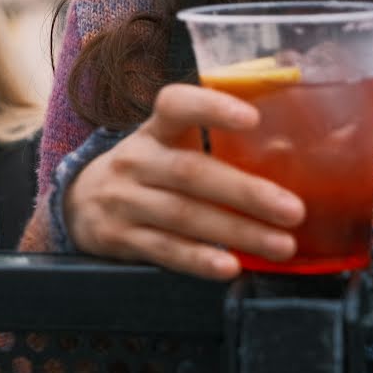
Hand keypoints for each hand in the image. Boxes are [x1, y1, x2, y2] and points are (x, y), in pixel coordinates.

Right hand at [62, 81, 306, 279]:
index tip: (252, 119)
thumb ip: (214, 146)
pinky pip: (163, 249)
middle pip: (190, 172)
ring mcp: (123, 200)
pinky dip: (198, 260)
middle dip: (245, 192)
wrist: (78, 204)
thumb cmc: (146, 173)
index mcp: (153, 132)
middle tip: (293, 210)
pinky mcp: (120, 237)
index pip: (175, 106)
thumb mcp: (166, 147)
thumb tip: (286, 150)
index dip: (211, 108)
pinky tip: (229, 266)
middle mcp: (134, 161)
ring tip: (281, 245)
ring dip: (236, 232)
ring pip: (183, 215)